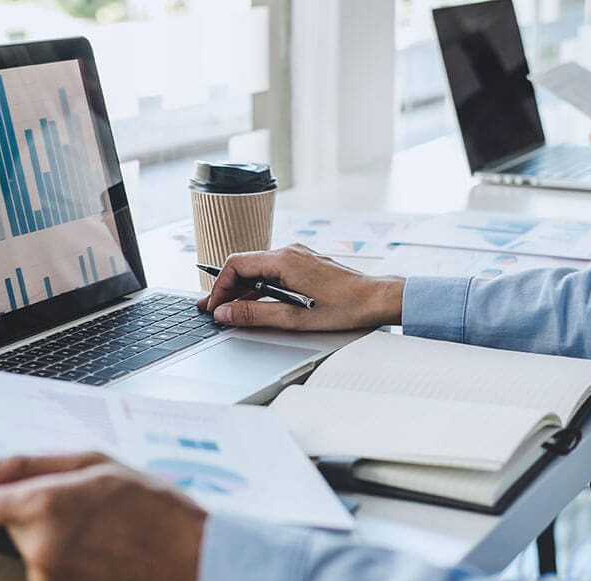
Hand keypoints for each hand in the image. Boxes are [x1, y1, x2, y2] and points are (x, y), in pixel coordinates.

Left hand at [0, 453, 205, 580]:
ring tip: (104, 529)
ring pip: (33, 549)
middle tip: (82, 502)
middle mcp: (39, 550)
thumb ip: (30, 463)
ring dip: (55, 536)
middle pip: (11, 524)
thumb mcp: (99, 465)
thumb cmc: (159, 511)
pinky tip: (106, 551)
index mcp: (45, 506)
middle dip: (36, 510)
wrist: (196, 566)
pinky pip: (52, 573)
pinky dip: (70, 560)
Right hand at [196, 244, 404, 330]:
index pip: (236, 264)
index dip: (220, 286)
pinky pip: (273, 272)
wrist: (377, 299)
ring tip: (230, 311)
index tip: (214, 306)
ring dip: (243, 290)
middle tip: (213, 309)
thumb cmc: (345, 307)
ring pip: (259, 270)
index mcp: (284, 259)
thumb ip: (254, 314)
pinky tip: (256, 305)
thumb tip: (225, 313)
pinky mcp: (305, 265)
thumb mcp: (294, 318)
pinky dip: (260, 288)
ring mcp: (298, 257)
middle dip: (227, 289)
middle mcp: (289, 252)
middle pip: (245, 266)